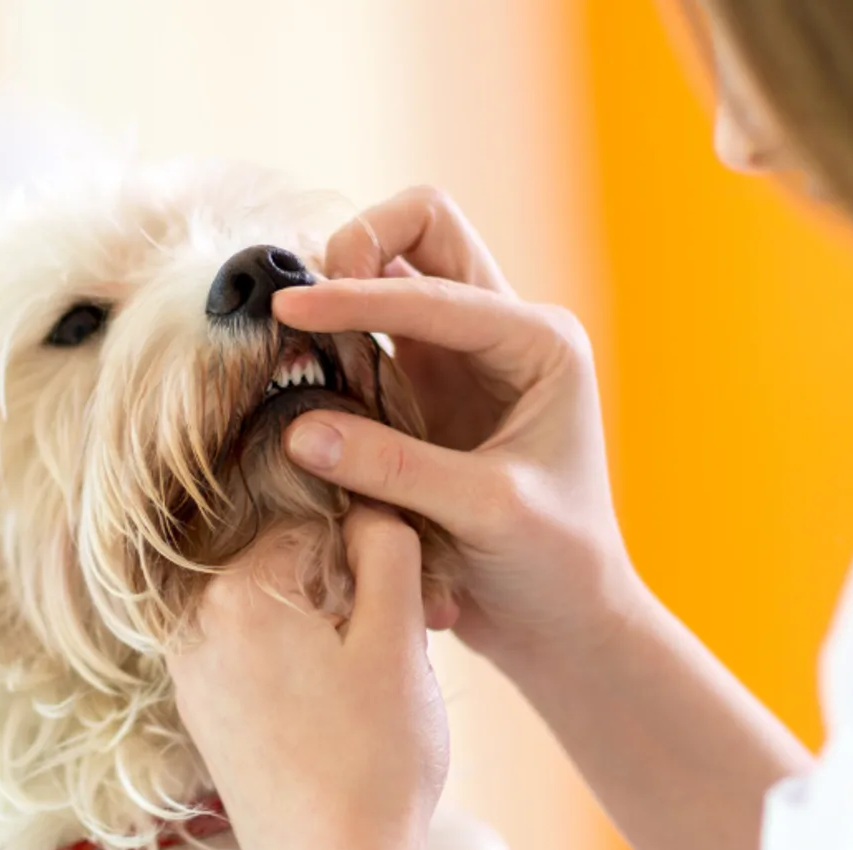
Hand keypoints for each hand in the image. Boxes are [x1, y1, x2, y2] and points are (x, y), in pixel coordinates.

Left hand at [169, 506, 461, 849]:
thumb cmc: (374, 759)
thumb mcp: (399, 639)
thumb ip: (386, 550)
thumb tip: (367, 505)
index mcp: (239, 591)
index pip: (316, 525)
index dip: (372, 557)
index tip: (407, 604)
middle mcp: (196, 624)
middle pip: (287, 568)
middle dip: (345, 593)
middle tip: (399, 644)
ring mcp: (191, 672)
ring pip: (271, 612)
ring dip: (322, 629)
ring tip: (366, 683)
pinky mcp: (200, 713)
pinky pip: (250, 654)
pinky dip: (294, 664)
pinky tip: (332, 708)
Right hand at [276, 186, 644, 662]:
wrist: (563, 620)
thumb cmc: (553, 565)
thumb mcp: (485, 513)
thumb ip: (395, 467)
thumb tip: (298, 429)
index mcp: (538, 342)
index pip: (434, 288)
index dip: (357, 295)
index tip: (290, 311)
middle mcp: (500, 332)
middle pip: (421, 228)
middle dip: (359, 245)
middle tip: (305, 304)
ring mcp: (456, 356)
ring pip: (390, 269)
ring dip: (339, 289)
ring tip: (289, 337)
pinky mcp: (420, 389)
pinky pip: (366, 333)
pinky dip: (329, 338)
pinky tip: (298, 371)